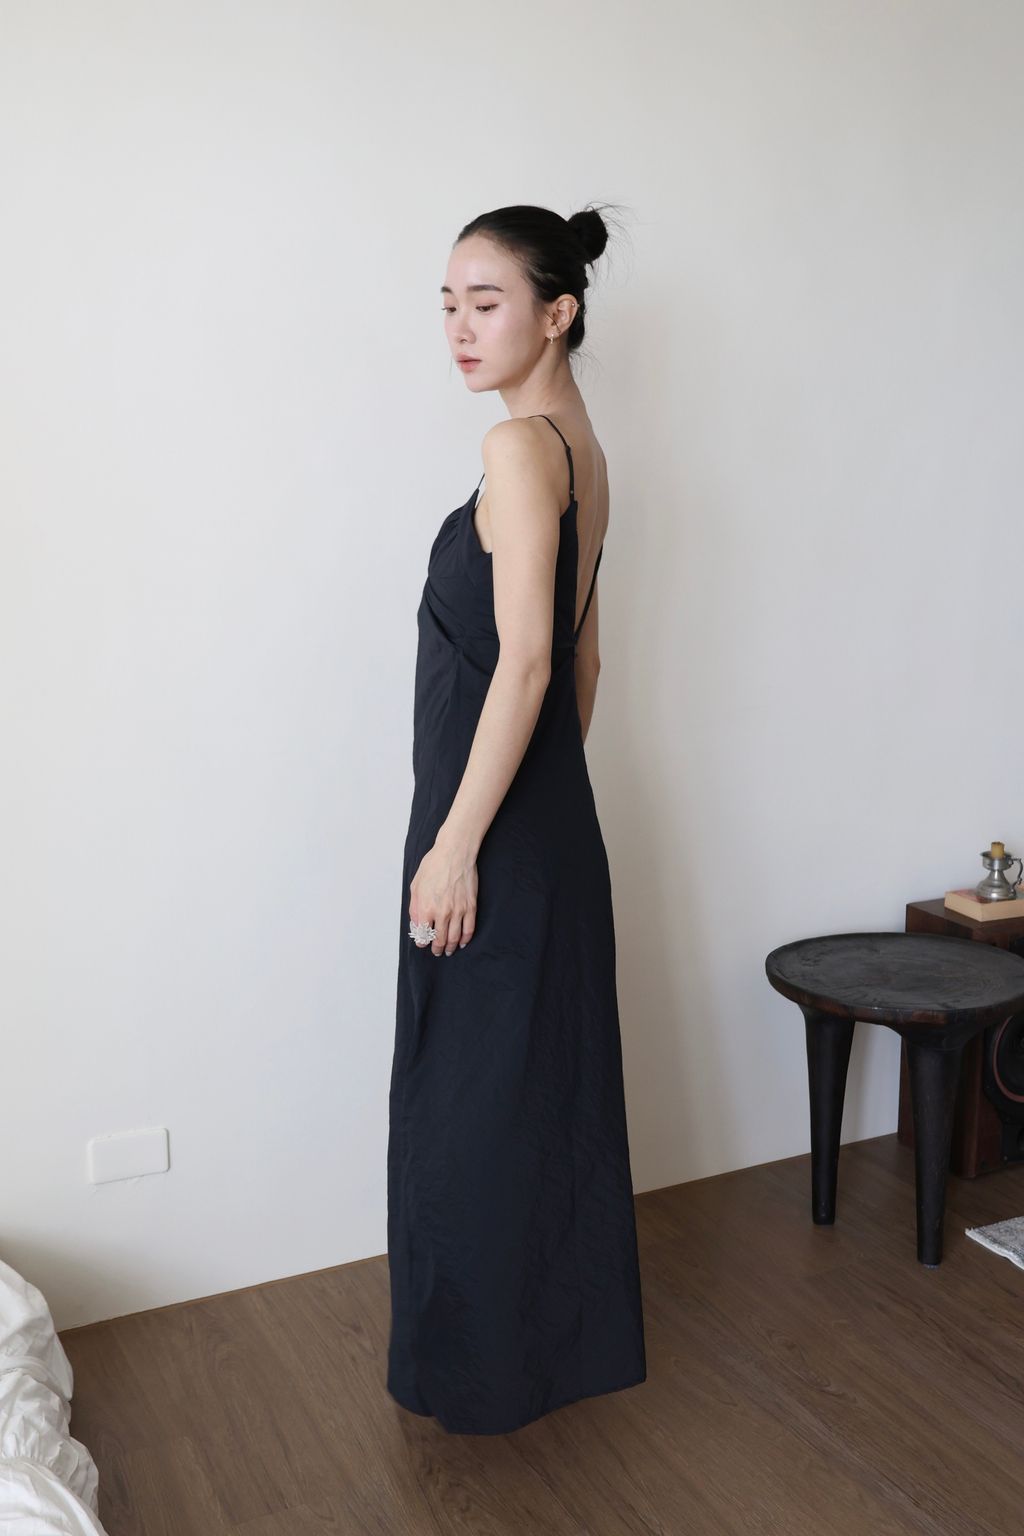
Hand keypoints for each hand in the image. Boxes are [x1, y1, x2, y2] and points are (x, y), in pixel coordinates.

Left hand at [409, 837, 478, 955]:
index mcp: (426, 908)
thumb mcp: (416, 885)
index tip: (423, 943)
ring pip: (455, 937)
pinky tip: (463, 942)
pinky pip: (469, 928)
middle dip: (437, 948)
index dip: (423, 942)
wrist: (454, 853)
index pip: (423, 934)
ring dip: (451, 947)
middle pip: (440, 939)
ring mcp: (458, 911)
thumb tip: (417, 923)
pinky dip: (466, 939)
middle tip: (436, 951)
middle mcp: (442, 913)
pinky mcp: (470, 907)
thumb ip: (415, 907)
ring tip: (449, 950)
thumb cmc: (434, 865)